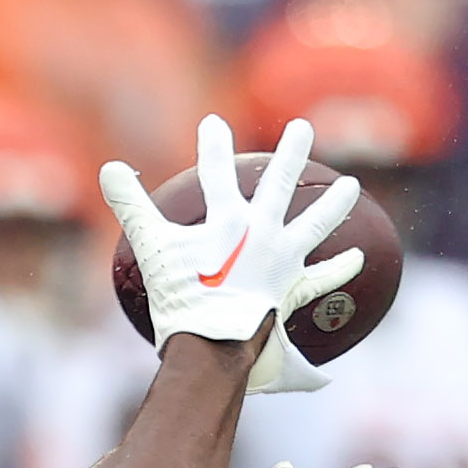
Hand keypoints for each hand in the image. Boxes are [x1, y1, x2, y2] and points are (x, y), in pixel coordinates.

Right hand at [99, 114, 364, 358]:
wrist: (212, 344)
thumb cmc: (179, 296)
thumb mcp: (150, 247)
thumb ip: (131, 205)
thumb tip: (109, 168)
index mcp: (227, 219)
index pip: (217, 171)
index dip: (213, 145)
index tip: (214, 123)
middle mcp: (262, 233)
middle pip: (280, 184)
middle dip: (291, 152)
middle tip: (303, 127)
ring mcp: (283, 260)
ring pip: (316, 225)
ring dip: (335, 204)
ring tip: (352, 186)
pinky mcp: (293, 290)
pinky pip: (322, 279)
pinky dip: (340, 269)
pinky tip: (359, 258)